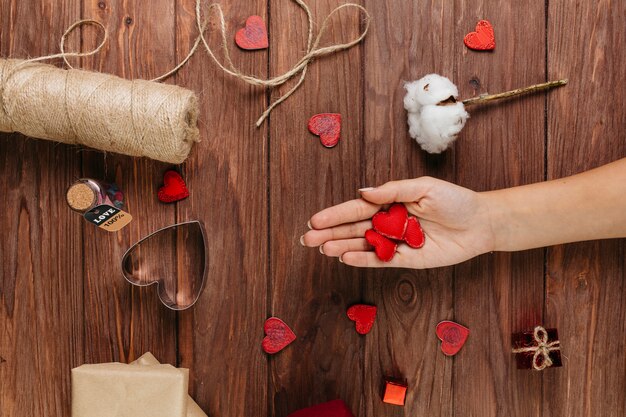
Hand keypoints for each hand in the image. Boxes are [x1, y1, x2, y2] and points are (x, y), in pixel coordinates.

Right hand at [301, 177, 495, 267]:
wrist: (481, 223)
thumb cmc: (455, 200)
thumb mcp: (424, 188)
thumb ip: (393, 191)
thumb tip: (362, 192)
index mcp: (390, 202)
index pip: (356, 209)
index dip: (335, 215)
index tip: (314, 220)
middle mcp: (389, 222)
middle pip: (353, 228)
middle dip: (330, 233)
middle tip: (307, 240)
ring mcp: (396, 241)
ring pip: (363, 245)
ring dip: (342, 247)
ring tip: (323, 249)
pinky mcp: (407, 259)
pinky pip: (381, 260)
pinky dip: (364, 259)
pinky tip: (346, 258)